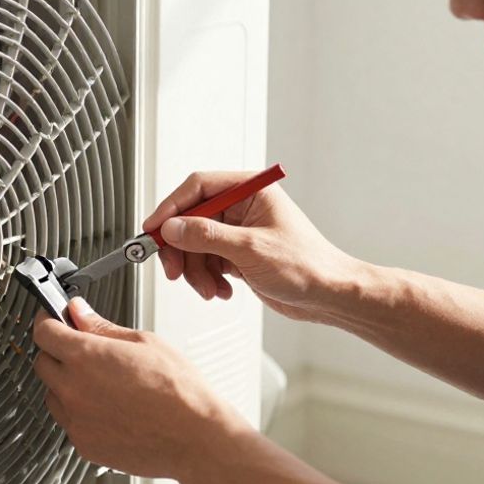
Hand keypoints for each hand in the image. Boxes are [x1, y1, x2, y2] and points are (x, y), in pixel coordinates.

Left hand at [31, 298, 249, 479]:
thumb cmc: (178, 391)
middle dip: (57, 351)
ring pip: (53, 394)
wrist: (194, 437)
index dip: (48, 320)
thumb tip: (79, 313)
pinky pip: (70, 422)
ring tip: (102, 383)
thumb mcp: (143, 342)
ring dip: (67, 383)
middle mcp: (73, 389)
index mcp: (85, 357)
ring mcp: (76, 421)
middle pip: (42, 362)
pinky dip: (80, 412)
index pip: (44, 332)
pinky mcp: (84, 445)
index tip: (55, 319)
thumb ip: (102, 327)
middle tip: (82, 348)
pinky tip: (108, 407)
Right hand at [143, 171, 355, 321]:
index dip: (172, 208)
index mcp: (251, 191)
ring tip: (209, 289)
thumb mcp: (250, 249)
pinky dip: (208, 279)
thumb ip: (207, 235)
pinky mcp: (238, 254)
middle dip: (182, 249)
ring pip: (196, 245)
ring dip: (196, 271)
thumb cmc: (307, 265)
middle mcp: (243, 207)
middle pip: (192, 219)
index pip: (198, 187)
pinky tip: (222, 290)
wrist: (329, 296)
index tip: (154, 229)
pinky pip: (207, 262)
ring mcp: (239, 232)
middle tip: (174, 270)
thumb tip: (173, 226)